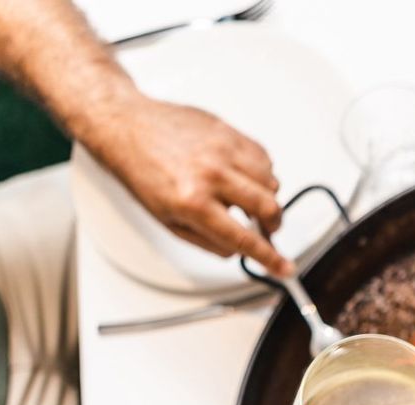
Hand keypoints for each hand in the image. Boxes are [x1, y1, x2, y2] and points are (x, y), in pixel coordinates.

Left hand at [81, 96, 291, 276]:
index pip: (244, 238)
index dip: (270, 258)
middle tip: (267, 230)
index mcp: (193, 202)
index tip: (285, 267)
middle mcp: (211, 174)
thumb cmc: (143, 171)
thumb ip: (207, 240)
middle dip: (273, 225)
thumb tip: (237, 250)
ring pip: (271, 182)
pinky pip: (264, 157)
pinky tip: (244, 176)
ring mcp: (222, 150)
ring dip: (267, 197)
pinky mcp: (228, 132)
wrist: (128, 127)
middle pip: (269, 208)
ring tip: (248, 199)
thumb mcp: (168, 221)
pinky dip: (261, 172)